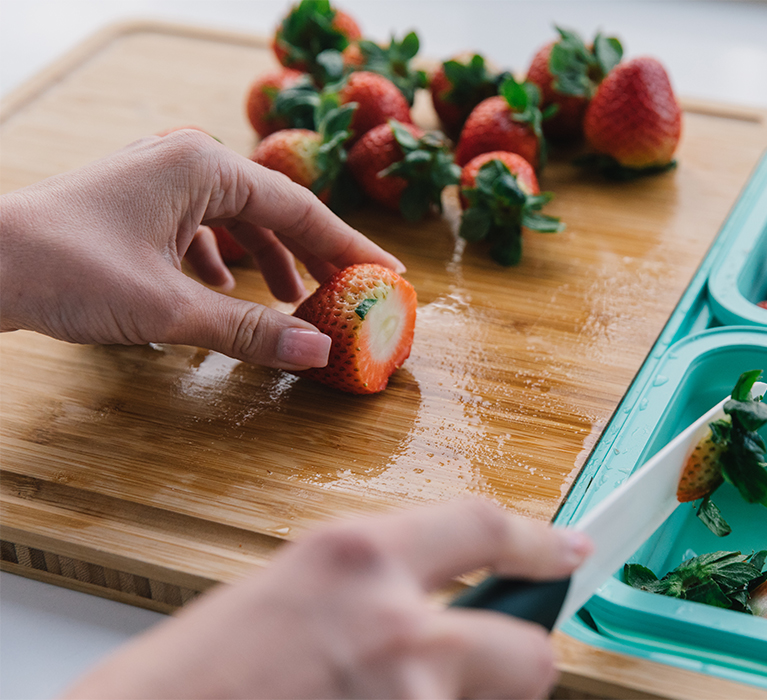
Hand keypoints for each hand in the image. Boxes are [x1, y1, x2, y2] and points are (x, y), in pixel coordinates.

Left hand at [0, 129, 403, 369]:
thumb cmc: (65, 270)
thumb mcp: (169, 308)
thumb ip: (251, 330)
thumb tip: (319, 351)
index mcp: (202, 167)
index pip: (299, 209)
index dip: (348, 246)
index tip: (386, 274)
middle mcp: (184, 163)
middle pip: (272, 210)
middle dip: (311, 255)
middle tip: (348, 291)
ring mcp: (157, 181)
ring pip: (236, 219)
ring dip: (268, 260)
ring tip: (293, 299)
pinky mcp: (136, 205)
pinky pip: (200, 228)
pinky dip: (222, 261)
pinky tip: (224, 291)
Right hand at [64, 500, 592, 698]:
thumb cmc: (190, 676)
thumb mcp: (292, 594)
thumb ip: (375, 591)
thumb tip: (440, 609)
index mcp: (354, 558)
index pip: (484, 528)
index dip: (538, 541)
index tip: (568, 550)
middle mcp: (392, 626)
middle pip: (529, 653)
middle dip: (518, 665)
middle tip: (484, 673)